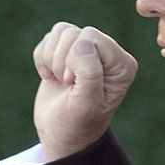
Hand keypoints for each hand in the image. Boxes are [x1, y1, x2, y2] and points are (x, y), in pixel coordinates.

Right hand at [32, 22, 137, 160]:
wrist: (61, 133)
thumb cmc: (77, 123)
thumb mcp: (85, 103)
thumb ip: (89, 72)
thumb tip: (82, 42)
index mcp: (123, 64)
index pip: (91, 38)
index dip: (75, 59)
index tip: (74, 84)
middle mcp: (109, 53)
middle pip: (76, 33)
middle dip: (62, 59)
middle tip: (68, 83)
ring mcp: (88, 50)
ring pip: (62, 31)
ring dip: (52, 58)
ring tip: (61, 80)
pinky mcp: (68, 50)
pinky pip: (49, 37)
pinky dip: (42, 57)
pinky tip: (51, 76)